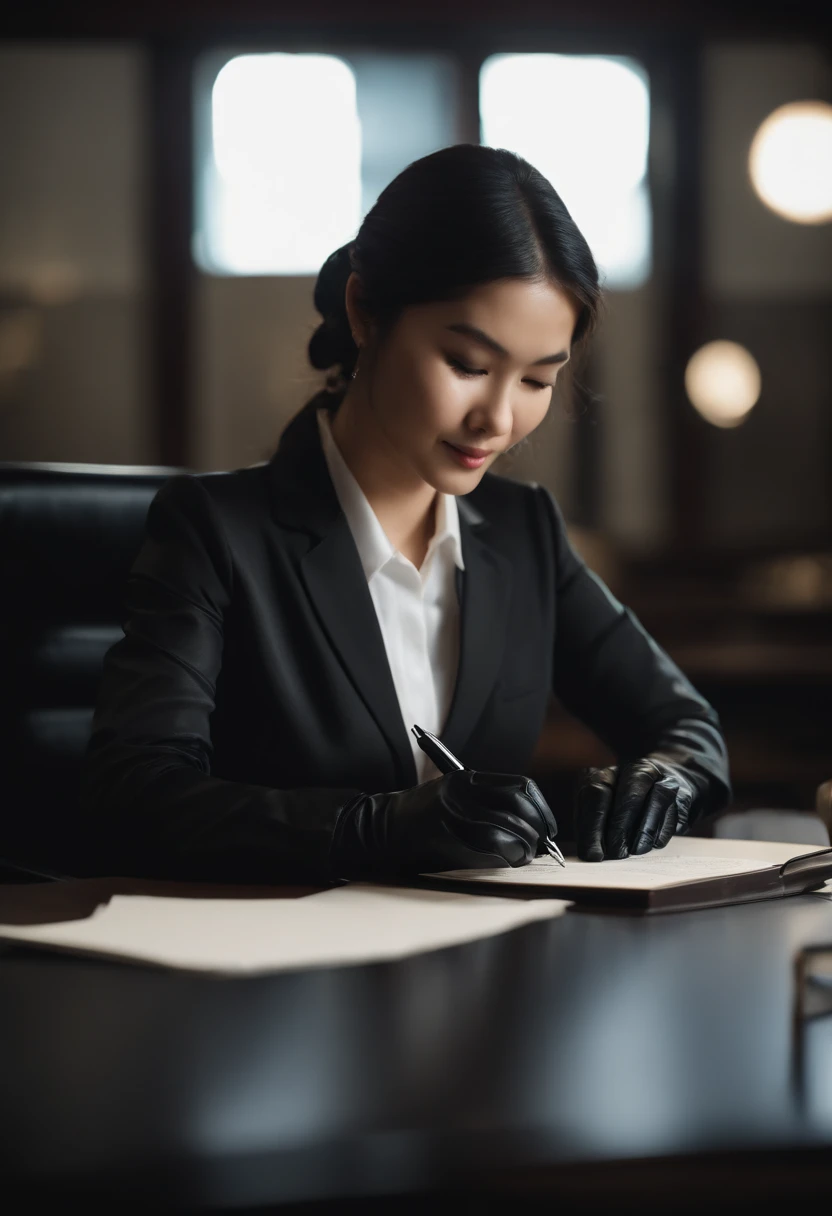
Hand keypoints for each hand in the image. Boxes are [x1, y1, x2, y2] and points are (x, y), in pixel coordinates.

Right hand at [330, 769, 557, 876]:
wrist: (381, 830)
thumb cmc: (422, 818)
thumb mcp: (454, 796)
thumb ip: (487, 802)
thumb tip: (531, 823)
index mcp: (466, 779)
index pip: (520, 787)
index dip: (541, 809)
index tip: (547, 826)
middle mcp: (461, 793)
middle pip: (519, 806)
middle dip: (538, 829)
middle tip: (541, 844)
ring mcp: (453, 815)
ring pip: (506, 829)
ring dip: (524, 846)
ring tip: (525, 854)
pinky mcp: (446, 838)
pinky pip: (489, 849)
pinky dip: (507, 858)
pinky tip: (509, 861)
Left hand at [575, 759, 696, 861]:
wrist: (669, 780)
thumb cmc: (627, 803)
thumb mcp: (605, 808)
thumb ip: (594, 824)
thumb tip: (589, 851)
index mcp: (609, 773)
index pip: (596, 793)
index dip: (593, 824)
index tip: (592, 852)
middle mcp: (636, 770)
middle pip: (628, 794)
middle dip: (620, 826)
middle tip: (615, 853)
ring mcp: (662, 779)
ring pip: (657, 798)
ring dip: (645, 828)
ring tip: (636, 850)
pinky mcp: (683, 793)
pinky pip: (676, 810)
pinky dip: (665, 829)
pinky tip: (655, 843)